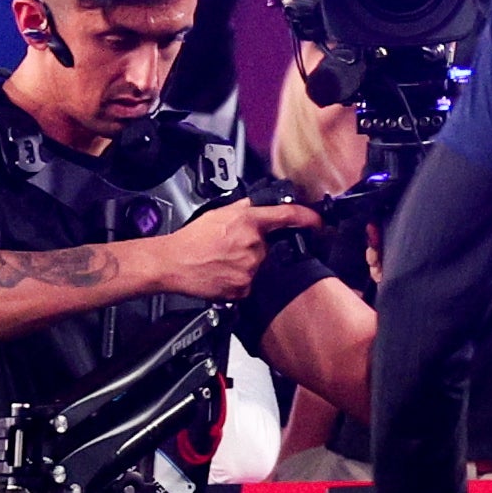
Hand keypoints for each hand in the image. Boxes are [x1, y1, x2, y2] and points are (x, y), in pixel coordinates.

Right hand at [145, 200, 317, 301]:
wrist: (172, 262)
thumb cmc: (190, 239)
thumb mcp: (217, 213)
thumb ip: (243, 209)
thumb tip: (258, 205)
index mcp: (248, 222)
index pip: (287, 216)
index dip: (308, 217)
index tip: (319, 222)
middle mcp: (253, 244)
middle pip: (267, 247)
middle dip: (252, 247)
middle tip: (229, 248)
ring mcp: (249, 267)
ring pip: (258, 266)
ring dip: (244, 264)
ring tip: (221, 261)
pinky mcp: (243, 287)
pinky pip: (249, 283)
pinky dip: (238, 279)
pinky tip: (221, 273)